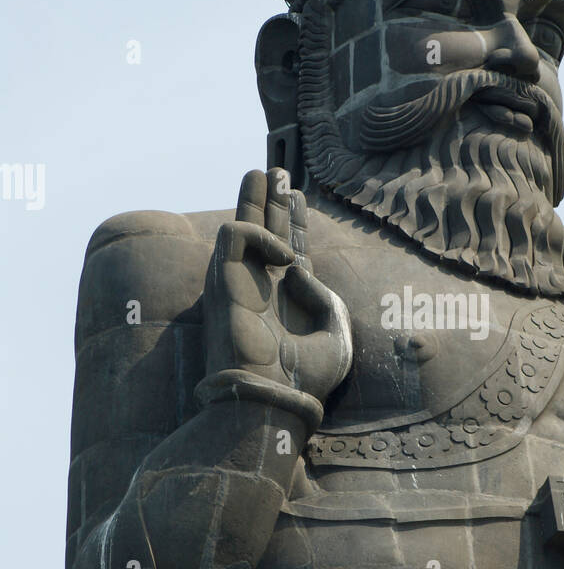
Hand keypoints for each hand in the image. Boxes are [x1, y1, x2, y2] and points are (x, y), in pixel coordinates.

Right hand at [202, 168, 351, 403]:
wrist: (276, 397)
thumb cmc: (305, 376)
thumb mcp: (337, 334)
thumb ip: (326, 298)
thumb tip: (299, 267)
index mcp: (286, 300)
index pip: (288, 250)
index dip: (294, 223)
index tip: (299, 197)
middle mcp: (261, 287)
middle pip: (264, 233)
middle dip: (269, 201)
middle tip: (275, 171)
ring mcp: (241, 282)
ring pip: (239, 227)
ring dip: (253, 200)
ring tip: (265, 173)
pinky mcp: (223, 280)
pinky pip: (233, 236)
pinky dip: (259, 233)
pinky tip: (287, 256)